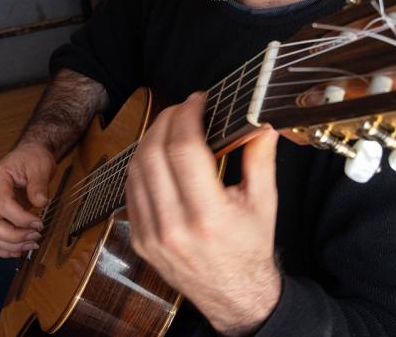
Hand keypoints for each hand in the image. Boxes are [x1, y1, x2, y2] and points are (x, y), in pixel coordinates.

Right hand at [0, 142, 53, 257]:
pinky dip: (6, 249)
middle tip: (36, 236)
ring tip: (33, 244)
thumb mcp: (40, 165)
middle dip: (14, 236)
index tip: (39, 223)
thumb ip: (38, 184)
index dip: (20, 219)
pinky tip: (21, 249)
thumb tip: (40, 203)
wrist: (28, 157)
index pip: (1, 205)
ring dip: (12, 245)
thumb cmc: (32, 158)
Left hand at [125, 93, 281, 335]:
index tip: (197, 100)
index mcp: (208, 215)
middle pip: (153, 153)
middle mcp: (174, 226)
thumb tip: (262, 122)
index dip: (187, 115)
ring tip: (170, 126)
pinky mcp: (140, 240)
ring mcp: (152, 235)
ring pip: (135, 169)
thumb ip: (260, 159)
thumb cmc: (250, 248)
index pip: (184, 149)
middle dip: (166, 120)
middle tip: (183, 108)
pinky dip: (141, 165)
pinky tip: (157, 154)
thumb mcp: (264, 203)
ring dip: (150, 139)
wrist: (234, 296)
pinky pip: (131, 190)